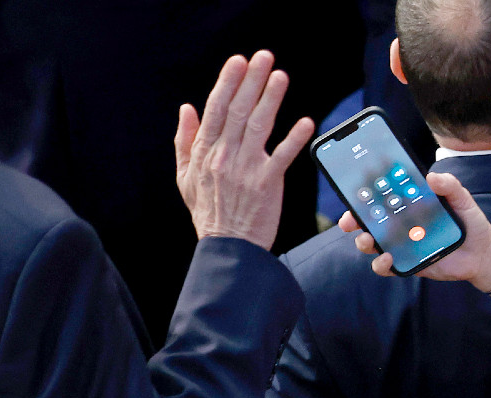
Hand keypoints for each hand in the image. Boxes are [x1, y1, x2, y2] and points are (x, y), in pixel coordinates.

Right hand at [174, 50, 314, 248]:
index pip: (216, 109)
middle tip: (263, 57)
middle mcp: (224, 156)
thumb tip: (186, 108)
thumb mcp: (185, 177)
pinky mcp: (267, 184)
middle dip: (251, 80)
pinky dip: (294, 139)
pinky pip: (283, 156)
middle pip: (238, 111)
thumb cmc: (208, 212)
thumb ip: (185, 141)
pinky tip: (306, 121)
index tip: (238, 61)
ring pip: (259, 126)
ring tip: (281, 76)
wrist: (228, 248)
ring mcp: (246, 170)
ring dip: (271, 99)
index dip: (228, 82)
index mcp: (204, 152)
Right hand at [337, 172, 490, 290]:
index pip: (380, 197)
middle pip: (368, 220)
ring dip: (364, 242)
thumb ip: (449, 186)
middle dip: (353, 220)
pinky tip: (388, 258)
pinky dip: (381, 264)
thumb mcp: (462, 199)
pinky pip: (386, 266)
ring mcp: (401, 244)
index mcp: (408, 204)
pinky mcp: (406, 264)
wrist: (483, 253)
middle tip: (350, 220)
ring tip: (370, 240)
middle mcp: (400, 223)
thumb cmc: (470, 222)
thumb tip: (431, 177)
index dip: (362, 194)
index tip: (353, 190)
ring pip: (372, 243)